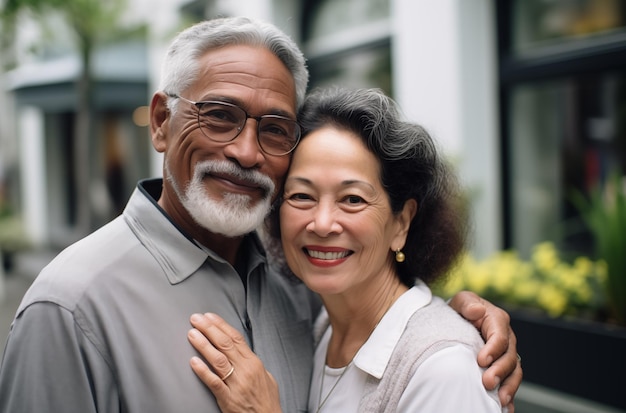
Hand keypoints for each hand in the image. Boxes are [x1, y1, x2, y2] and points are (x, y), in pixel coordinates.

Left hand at [188, 313, 281, 412]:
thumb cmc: (267, 402)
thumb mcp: (267, 377)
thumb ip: (254, 364)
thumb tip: (245, 354)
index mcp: (254, 363)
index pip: (235, 338)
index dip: (221, 325)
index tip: (209, 317)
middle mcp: (246, 370)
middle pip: (225, 344)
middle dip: (209, 329)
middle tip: (196, 319)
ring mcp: (236, 384)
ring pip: (218, 359)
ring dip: (203, 345)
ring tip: (192, 334)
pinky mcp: (228, 399)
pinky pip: (214, 382)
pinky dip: (203, 371)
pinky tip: (193, 362)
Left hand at [449, 291, 522, 411]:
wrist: (461, 319)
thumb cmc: (461, 309)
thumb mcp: (461, 301)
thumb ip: (467, 303)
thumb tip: (477, 310)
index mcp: (498, 320)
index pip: (500, 337)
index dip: (493, 349)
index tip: (481, 360)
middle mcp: (507, 338)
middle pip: (509, 357)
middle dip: (500, 371)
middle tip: (487, 383)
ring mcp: (507, 354)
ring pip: (514, 372)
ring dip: (508, 387)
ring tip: (499, 399)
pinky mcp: (504, 367)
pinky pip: (510, 382)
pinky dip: (509, 394)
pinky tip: (504, 407)